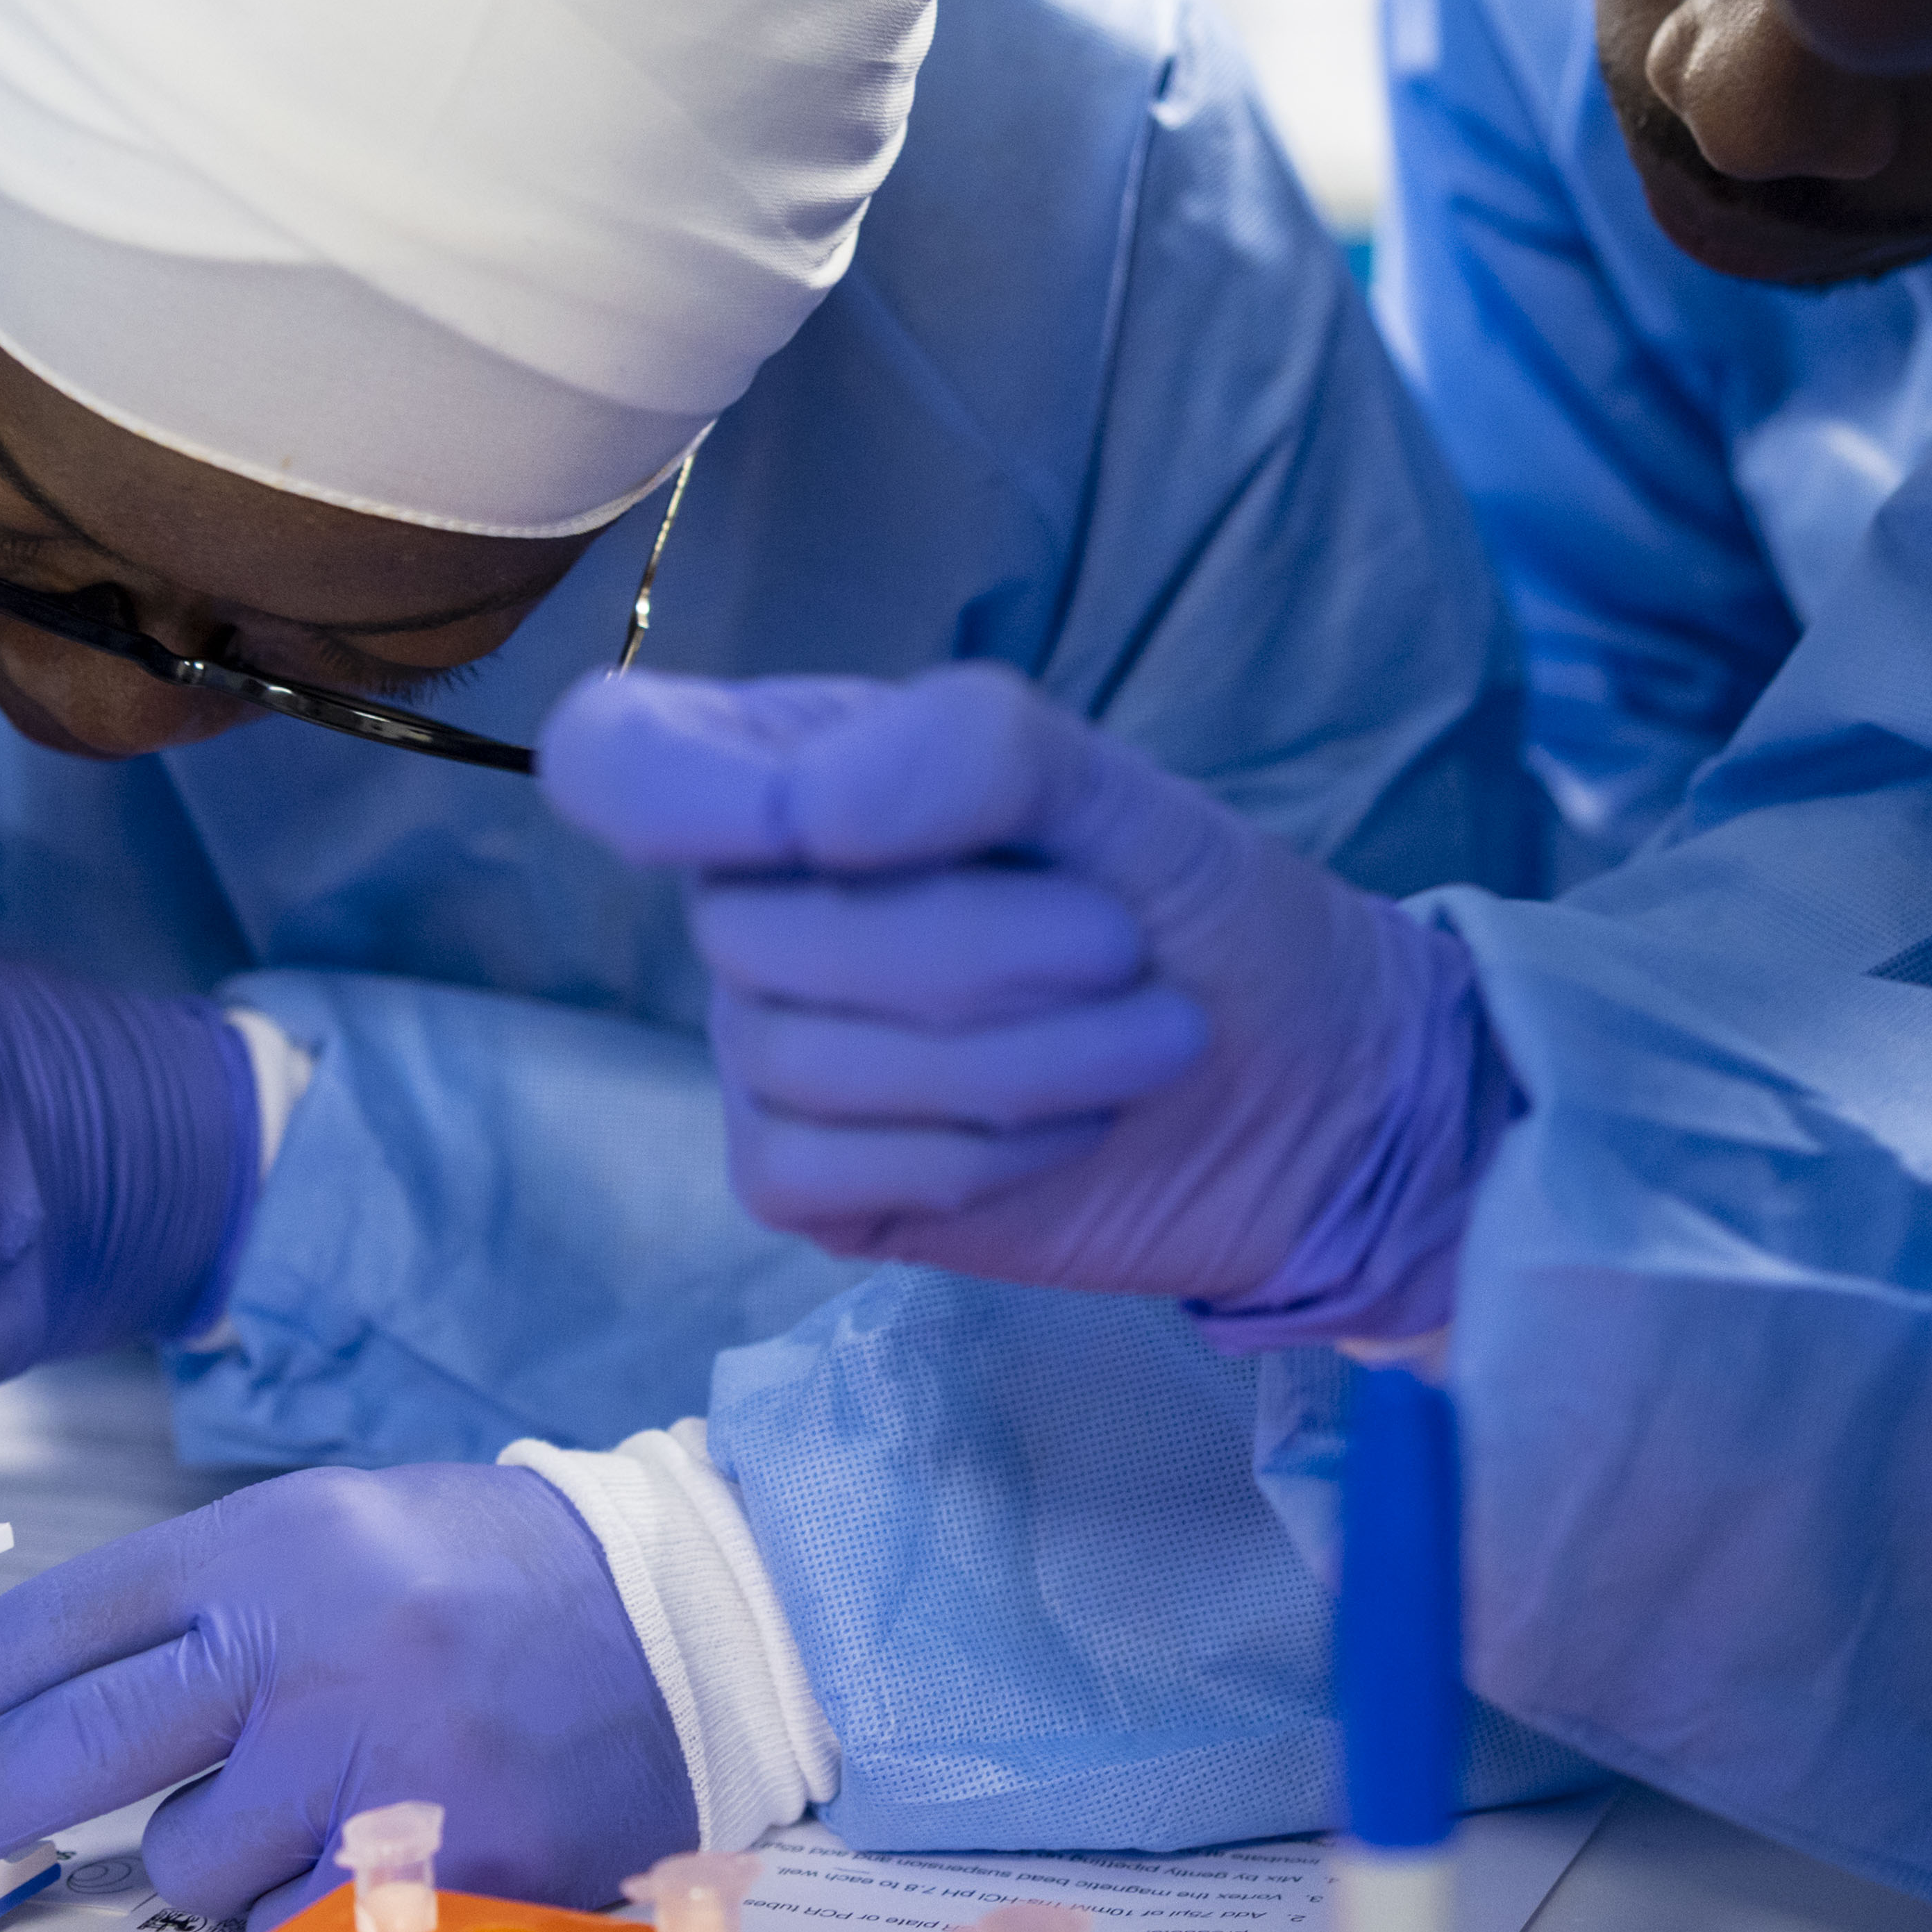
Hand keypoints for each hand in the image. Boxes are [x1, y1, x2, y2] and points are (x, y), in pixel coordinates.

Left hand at [0, 1465, 690, 1930]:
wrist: (692, 1613)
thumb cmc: (496, 1585)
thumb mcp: (329, 1541)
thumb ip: (193, 1620)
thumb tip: (25, 1722)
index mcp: (263, 1547)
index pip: (44, 1631)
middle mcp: (303, 1640)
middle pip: (64, 1748)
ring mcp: (369, 1753)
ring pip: (188, 1861)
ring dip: (215, 1860)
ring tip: (322, 1801)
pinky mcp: (432, 1860)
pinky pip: (289, 1929)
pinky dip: (306, 1913)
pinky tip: (375, 1853)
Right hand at [539, 665, 1514, 1341]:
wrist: (1316, 1099)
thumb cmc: (1206, 915)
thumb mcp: (1121, 791)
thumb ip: (972, 750)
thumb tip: (814, 815)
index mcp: (794, 767)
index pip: (615, 757)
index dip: (682, 795)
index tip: (828, 825)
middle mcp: (754, 905)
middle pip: (746, 930)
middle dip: (972, 949)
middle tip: (1125, 947)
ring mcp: (769, 1049)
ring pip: (800, 1062)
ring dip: (1016, 1061)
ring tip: (1146, 1040)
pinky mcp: (810, 1182)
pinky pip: (815, 1174)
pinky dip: (971, 1157)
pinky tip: (1064, 1131)